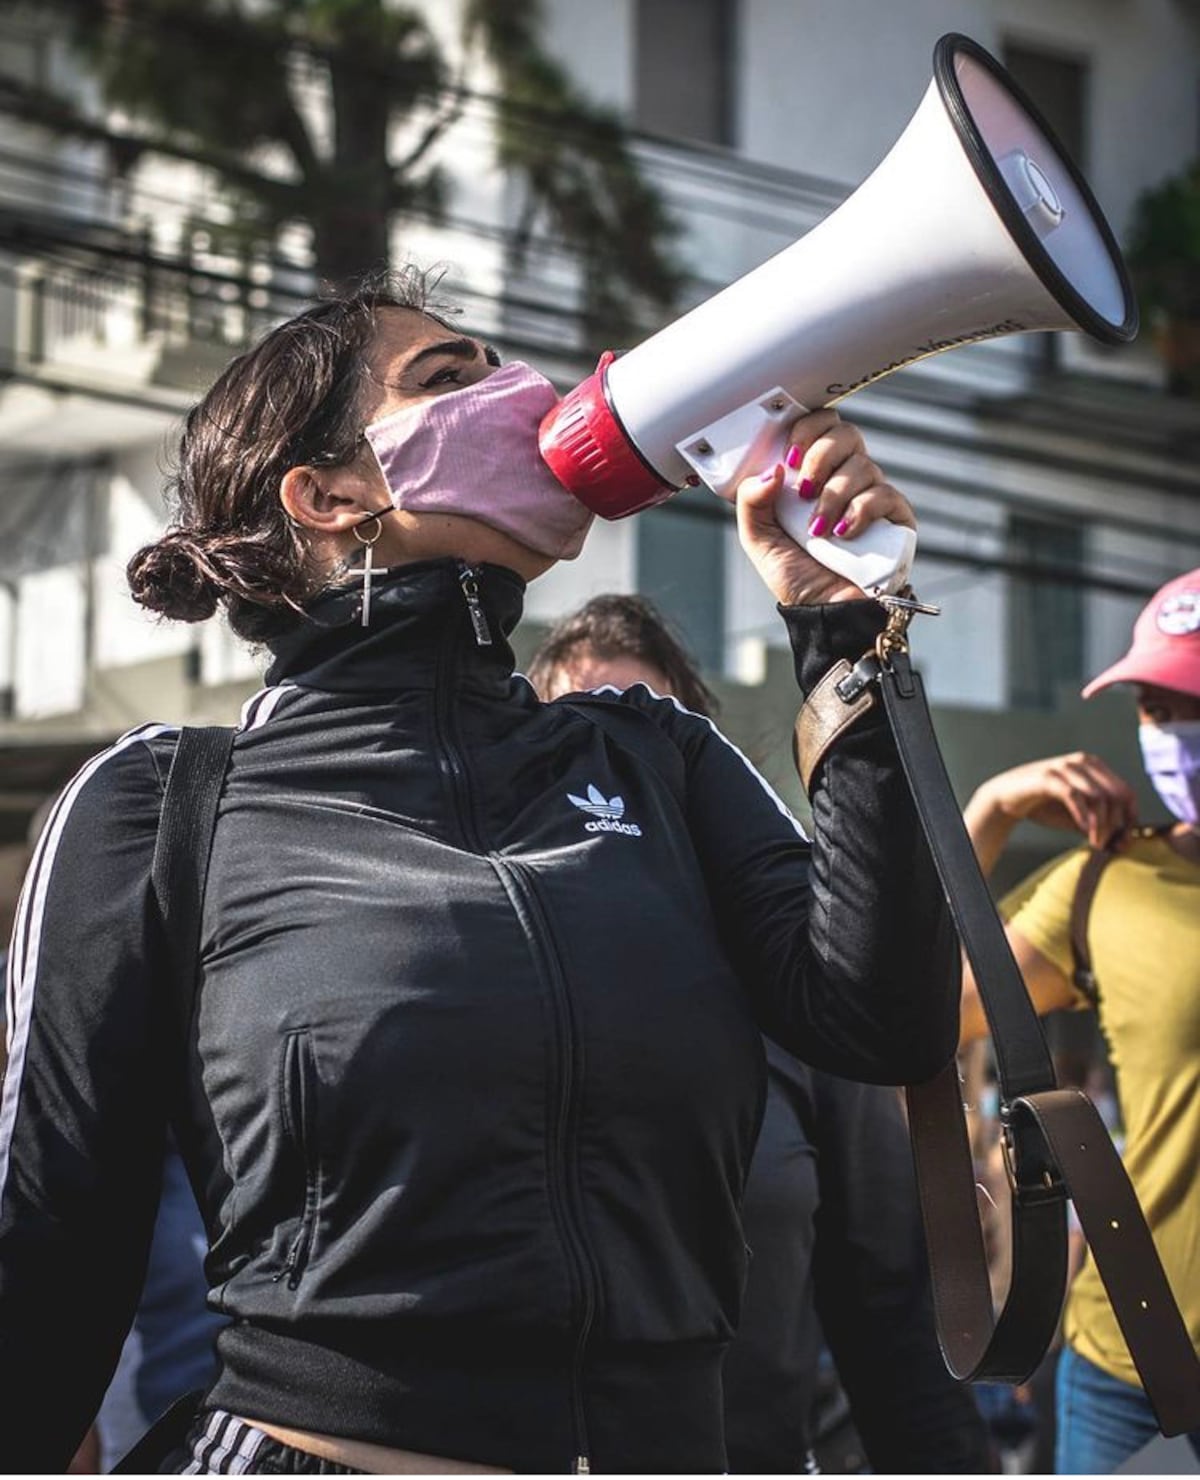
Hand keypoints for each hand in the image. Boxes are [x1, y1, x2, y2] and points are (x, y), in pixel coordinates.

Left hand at [734, 409, 915, 605]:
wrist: (825, 613)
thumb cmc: (796, 576)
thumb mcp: (759, 539)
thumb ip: (752, 501)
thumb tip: (772, 468)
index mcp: (815, 475)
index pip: (821, 426)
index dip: (808, 430)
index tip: (791, 458)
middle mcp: (845, 478)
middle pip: (846, 435)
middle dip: (821, 457)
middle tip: (804, 491)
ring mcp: (872, 496)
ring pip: (862, 466)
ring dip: (834, 496)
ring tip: (819, 530)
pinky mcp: (896, 517)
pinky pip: (884, 495)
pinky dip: (860, 511)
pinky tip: (844, 533)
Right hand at [969, 752, 1138, 849]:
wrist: (1007, 797)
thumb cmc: (1045, 805)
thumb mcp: (1078, 815)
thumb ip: (1100, 822)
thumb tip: (1123, 840)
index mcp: (1095, 766)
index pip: (1126, 792)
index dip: (1130, 818)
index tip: (1123, 841)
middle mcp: (1083, 762)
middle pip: (1117, 795)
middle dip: (1116, 824)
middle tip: (1107, 845)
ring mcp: (1066, 767)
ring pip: (1099, 797)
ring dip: (1101, 825)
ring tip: (1095, 843)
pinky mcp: (1048, 777)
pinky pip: (1074, 796)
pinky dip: (1083, 816)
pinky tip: (1083, 831)